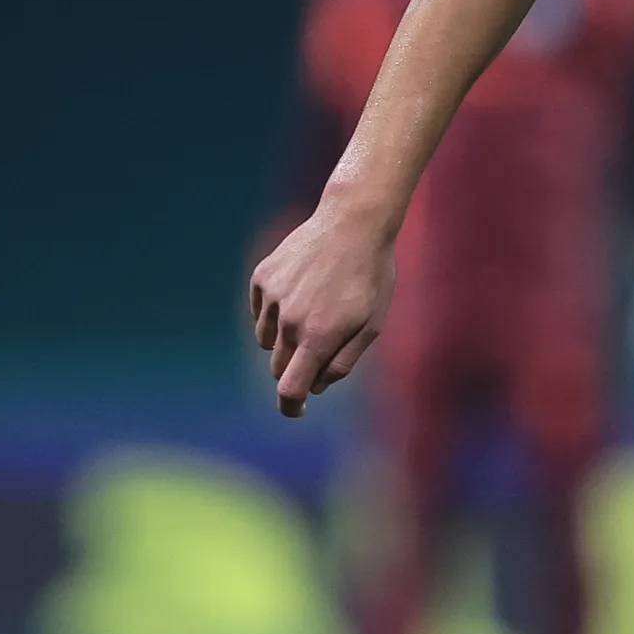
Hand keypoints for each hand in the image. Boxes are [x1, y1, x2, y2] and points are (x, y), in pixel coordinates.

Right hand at [250, 200, 395, 417]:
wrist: (352, 223)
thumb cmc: (370, 276)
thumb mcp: (372, 324)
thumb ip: (343, 361)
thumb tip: (317, 386)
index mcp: (318, 337)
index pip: (290, 389)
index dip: (291, 407)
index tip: (297, 410)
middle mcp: (289, 321)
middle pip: (279, 367)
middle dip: (297, 368)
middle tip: (321, 347)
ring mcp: (271, 298)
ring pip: (267, 340)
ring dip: (286, 340)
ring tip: (315, 312)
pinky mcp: (261, 278)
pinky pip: (261, 311)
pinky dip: (275, 312)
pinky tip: (301, 291)